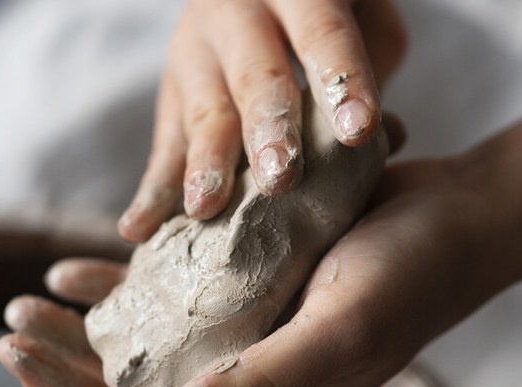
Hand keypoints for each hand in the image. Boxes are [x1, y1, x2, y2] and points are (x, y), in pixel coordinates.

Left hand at [0, 155, 498, 386]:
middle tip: (14, 343)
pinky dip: (108, 289)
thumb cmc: (405, 280)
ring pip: (131, 351)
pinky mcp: (228, 286)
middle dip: (64, 381)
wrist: (442, 220)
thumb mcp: (339, 334)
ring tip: (21, 308)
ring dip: (74, 337)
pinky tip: (69, 272)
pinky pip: (153, 297)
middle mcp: (236, 382)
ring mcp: (229, 334)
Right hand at [117, 0, 406, 240]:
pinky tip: (135, 230)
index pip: (321, 33)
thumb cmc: (321, 16)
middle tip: (280, 180)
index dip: (339, 80)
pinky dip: (151, 191)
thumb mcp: (358, 20)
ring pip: (202, 112)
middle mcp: (236, 16)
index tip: (358, 133)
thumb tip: (386, 138)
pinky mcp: (171, 96)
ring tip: (205, 208)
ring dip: (205, 163)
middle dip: (267, 130)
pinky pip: (162, 146)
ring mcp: (195, 56)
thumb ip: (367, 69)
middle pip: (256, 76)